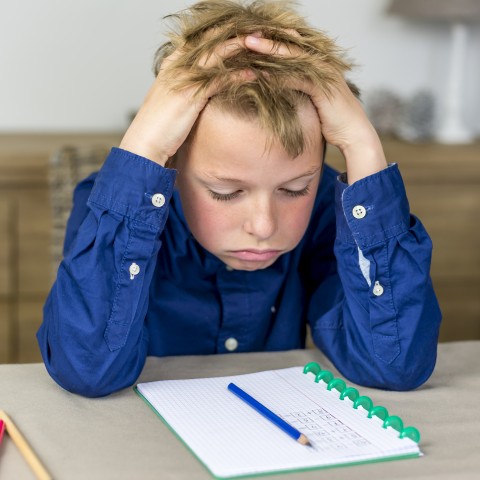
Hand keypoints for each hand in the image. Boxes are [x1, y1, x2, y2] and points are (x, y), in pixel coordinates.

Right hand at [120, 37, 252, 165]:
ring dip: (241, 49)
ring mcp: (184, 78)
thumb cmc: (158, 125)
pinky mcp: (191, 95)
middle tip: (256, 31)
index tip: (239, 33)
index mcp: (171, 65)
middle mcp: (177, 66)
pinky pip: (219, 79)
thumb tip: (204, 89)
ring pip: (217, 55)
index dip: (219, 35)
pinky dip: (237, 76)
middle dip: (234, 35)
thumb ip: (186, 88)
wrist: (145, 142)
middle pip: (209, 42)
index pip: (198, 40)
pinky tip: (252, 75)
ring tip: (262, 46)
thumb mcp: (172, 100)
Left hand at [244, 35, 386, 183]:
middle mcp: (323, 63)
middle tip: (244, 33)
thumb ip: (297, 87)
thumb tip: (276, 85)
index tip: (252, 36)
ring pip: (292, 57)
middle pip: (291, 45)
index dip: (273, 39)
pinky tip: (262, 74)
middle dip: (268, 38)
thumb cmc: (331, 119)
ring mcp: (324, 74)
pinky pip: (297, 78)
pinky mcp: (323, 88)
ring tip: (248, 45)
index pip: (293, 45)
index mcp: (319, 63)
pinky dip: (279, 76)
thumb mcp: (311, 98)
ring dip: (269, 50)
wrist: (352, 133)